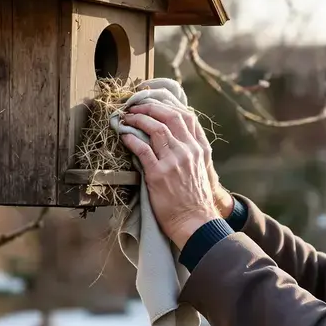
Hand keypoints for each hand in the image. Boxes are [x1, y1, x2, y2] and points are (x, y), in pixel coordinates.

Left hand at [121, 103, 221, 247]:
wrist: (195, 221)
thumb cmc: (195, 198)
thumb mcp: (202, 169)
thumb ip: (192, 151)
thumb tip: (176, 136)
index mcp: (200, 148)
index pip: (186, 116)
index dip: (168, 105)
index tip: (153, 103)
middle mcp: (188, 151)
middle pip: (169, 117)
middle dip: (150, 108)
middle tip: (135, 107)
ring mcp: (174, 161)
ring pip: (155, 129)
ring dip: (138, 120)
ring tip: (126, 119)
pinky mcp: (159, 174)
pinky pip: (142, 149)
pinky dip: (131, 139)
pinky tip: (124, 136)